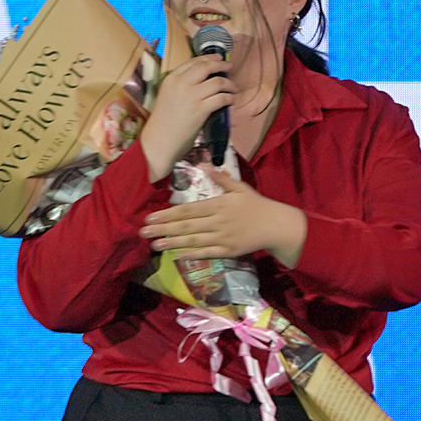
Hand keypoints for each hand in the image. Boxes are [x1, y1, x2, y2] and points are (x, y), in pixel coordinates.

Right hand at [139, 55, 233, 180]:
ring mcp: (191, 95)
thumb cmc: (164, 121)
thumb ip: (182, 86)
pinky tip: (232, 100)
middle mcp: (181, 83)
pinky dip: (230, 98)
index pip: (193, 62)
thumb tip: (205, 79)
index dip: (208, 58)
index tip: (218, 58)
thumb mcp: (168, 96)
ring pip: (218, 82)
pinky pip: (222, 98)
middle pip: (206, 67)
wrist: (159, 141)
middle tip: (230, 66)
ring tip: (234, 88)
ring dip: (230, 84)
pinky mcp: (201, 109)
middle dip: (221, 64)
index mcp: (171, 79)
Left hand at [142, 167, 307, 267]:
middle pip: (186, 225)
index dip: (168, 214)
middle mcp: (219, 221)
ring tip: (154, 244)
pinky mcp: (229, 251)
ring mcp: (223, 237)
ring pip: (194, 240)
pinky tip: (177, 255)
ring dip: (173, 242)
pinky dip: (192, 254)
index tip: (151, 216)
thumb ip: (220, 179)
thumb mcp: (240, 187)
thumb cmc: (257, 205)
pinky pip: (207, 253)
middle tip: (143, 231)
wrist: (277, 225)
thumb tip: (203, 166)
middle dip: (163, 228)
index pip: (189, 209)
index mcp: (220, 204)